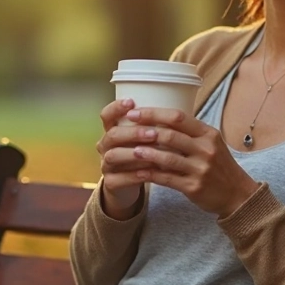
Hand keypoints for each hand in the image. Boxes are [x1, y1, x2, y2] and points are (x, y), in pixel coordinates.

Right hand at [96, 98, 153, 219]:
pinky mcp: (110, 182)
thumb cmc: (143, 153)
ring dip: (133, 154)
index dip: (116, 107)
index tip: (132, 102)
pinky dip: (134, 175)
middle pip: (112, 135)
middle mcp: (105, 145)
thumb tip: (179, 113)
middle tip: (153, 133)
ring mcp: (106, 164)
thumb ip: (155, 126)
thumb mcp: (146, 138)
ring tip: (153, 154)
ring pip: (113, 156)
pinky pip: (119, 178)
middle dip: (133, 133)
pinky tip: (150, 172)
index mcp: (113, 129)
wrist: (130, 183)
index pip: (107, 114)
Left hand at [123, 107, 260, 217]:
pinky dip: (151, 174)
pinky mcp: (194, 187)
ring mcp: (200, 169)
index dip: (154, 114)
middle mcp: (205, 149)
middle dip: (145, 131)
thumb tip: (160, 119)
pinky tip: (138, 172)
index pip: (178, 117)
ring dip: (146, 153)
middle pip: (171, 135)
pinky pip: (167, 179)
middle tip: (126, 129)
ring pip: (167, 157)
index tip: (135, 112)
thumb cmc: (219, 166)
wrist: (237, 194)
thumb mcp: (211, 143)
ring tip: (130, 150)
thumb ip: (190, 132)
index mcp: (208, 134)